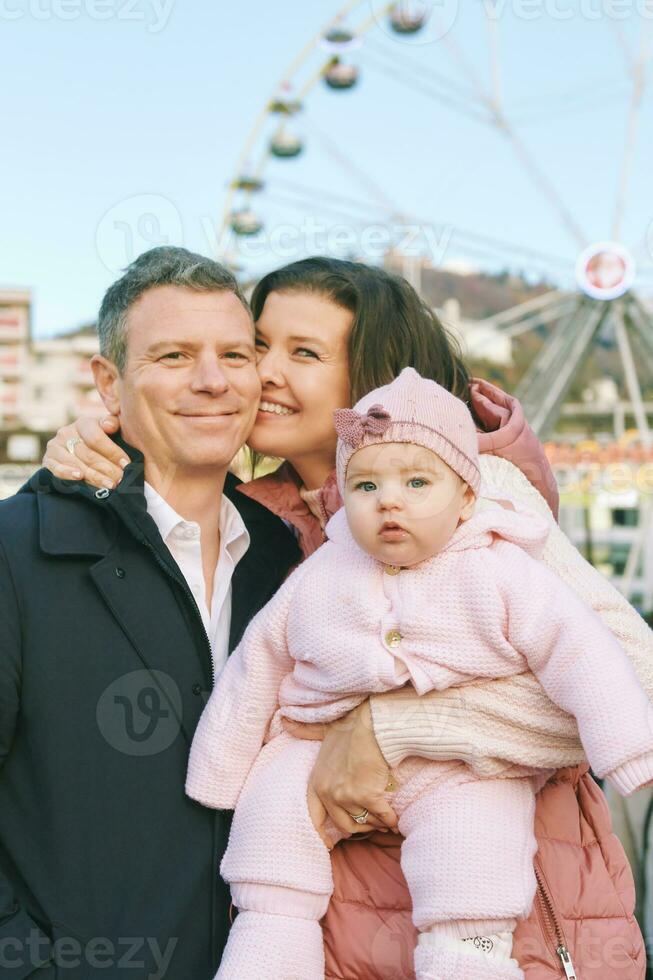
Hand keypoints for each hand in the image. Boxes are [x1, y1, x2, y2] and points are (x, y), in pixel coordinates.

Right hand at [43, 415, 125, 488]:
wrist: (80, 455)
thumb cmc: (102, 445)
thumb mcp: (110, 431)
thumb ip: (112, 424)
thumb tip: (108, 425)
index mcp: (83, 423)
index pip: (97, 439)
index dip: (113, 452)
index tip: (126, 465)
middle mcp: (66, 432)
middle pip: (88, 454)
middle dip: (107, 469)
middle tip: (120, 480)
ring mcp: (55, 447)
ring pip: (77, 464)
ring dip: (94, 476)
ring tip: (109, 485)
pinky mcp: (48, 461)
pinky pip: (57, 469)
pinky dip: (68, 474)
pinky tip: (80, 478)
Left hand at [285, 701, 398, 837]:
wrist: (371, 725)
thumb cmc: (350, 727)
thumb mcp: (322, 731)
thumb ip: (306, 731)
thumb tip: (285, 718)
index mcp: (316, 782)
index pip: (314, 817)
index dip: (322, 834)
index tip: (331, 845)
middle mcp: (328, 792)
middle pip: (344, 825)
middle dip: (360, 827)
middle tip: (371, 824)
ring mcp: (347, 796)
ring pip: (364, 822)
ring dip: (375, 822)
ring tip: (384, 818)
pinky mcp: (367, 796)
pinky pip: (381, 816)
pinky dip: (389, 819)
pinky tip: (394, 819)